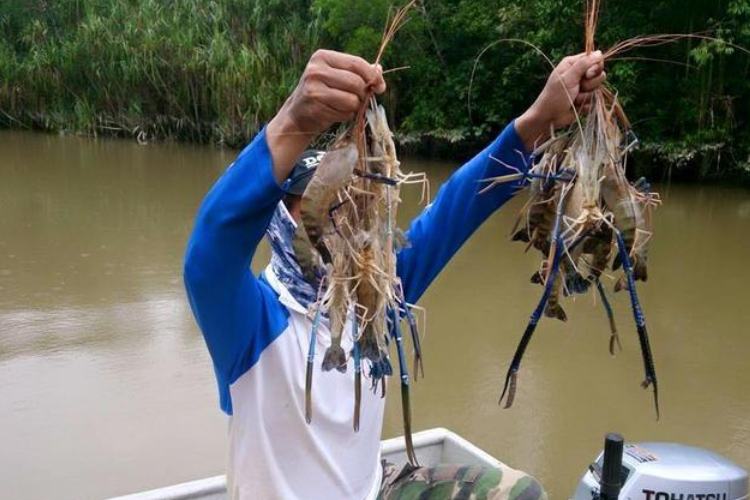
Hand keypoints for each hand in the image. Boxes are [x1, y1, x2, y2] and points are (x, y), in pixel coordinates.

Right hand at [266, 50, 386, 183]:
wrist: (298, 114)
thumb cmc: (322, 92)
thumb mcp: (336, 76)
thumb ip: (357, 71)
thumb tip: (379, 69)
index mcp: (322, 56)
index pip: (356, 63)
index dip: (373, 76)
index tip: (381, 86)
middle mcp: (316, 70)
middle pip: (356, 82)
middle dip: (364, 94)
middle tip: (361, 99)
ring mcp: (314, 89)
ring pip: (352, 100)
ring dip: (356, 107)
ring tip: (347, 106)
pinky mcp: (315, 108)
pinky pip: (344, 114)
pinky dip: (347, 116)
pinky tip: (337, 113)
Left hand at [515, 51, 605, 150]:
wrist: (548, 117)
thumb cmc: (555, 96)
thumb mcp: (568, 77)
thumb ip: (584, 64)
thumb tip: (599, 52)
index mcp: (572, 64)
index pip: (594, 58)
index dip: (595, 67)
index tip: (587, 74)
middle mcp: (578, 74)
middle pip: (599, 73)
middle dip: (590, 83)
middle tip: (578, 88)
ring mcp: (582, 87)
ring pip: (597, 88)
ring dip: (586, 95)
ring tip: (574, 98)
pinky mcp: (584, 99)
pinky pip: (594, 100)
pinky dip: (585, 104)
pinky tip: (576, 106)